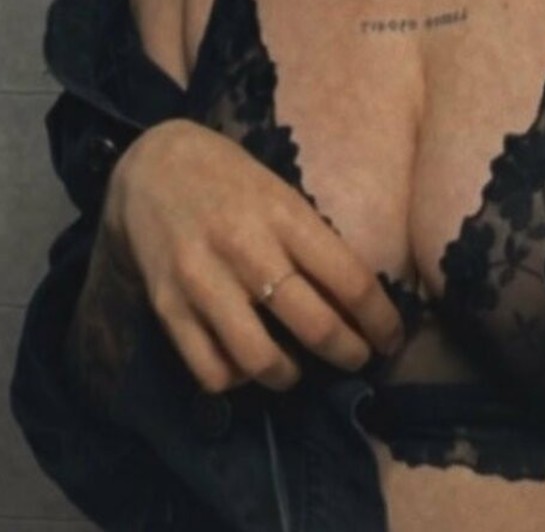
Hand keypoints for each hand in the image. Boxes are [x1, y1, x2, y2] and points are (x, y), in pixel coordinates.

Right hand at [100, 119, 405, 393]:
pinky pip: (210, 370)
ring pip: (260, 359)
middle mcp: (247, 250)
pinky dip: (235, 379)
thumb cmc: (233, 180)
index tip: (391, 338)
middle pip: (313, 325)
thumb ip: (313, 243)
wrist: (153, 165)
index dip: (380, 320)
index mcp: (286, 216)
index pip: (350, 280)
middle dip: (348, 353)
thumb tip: (355, 302)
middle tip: (357, 359)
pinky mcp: (167, 307)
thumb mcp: (283, 195)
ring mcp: (203, 281)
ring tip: (298, 370)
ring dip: (290, 376)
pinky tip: (245, 364)